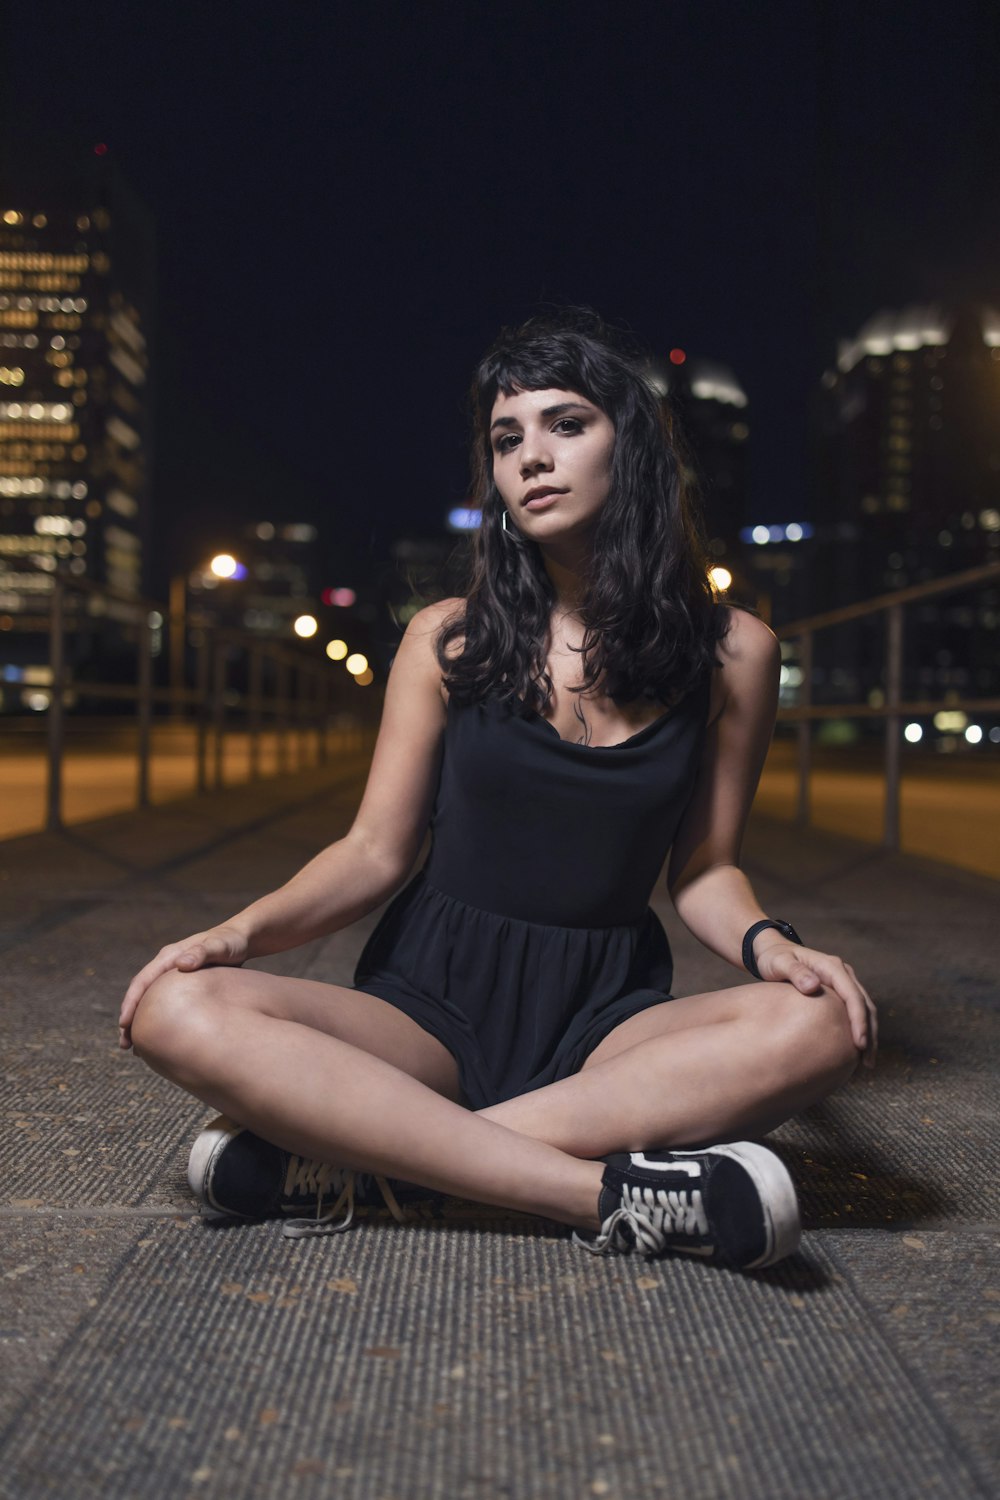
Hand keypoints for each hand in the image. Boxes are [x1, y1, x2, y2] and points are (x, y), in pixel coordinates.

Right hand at [117, 924, 249, 1050]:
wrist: (242, 939)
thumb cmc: (231, 942)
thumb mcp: (219, 946)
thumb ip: (202, 953)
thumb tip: (182, 964)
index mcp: (169, 956)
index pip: (142, 981)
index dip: (131, 1002)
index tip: (124, 1023)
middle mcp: (167, 966)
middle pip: (141, 994)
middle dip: (130, 1018)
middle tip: (124, 1044)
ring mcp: (173, 976)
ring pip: (151, 1001)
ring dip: (141, 1022)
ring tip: (134, 1048)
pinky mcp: (183, 985)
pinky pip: (164, 1004)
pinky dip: (158, 1019)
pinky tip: (159, 1038)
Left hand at [754, 941, 877, 1068]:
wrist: (772, 951)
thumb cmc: (774, 957)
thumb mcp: (780, 963)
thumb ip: (795, 972)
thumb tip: (813, 986)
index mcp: (832, 966)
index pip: (853, 996)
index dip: (859, 1020)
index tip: (860, 1044)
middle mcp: (843, 973)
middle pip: (865, 1005)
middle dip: (870, 1033)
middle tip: (868, 1062)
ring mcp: (843, 982)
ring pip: (864, 1010)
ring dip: (869, 1035)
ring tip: (867, 1062)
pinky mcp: (839, 991)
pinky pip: (854, 1012)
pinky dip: (858, 1030)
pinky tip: (855, 1051)